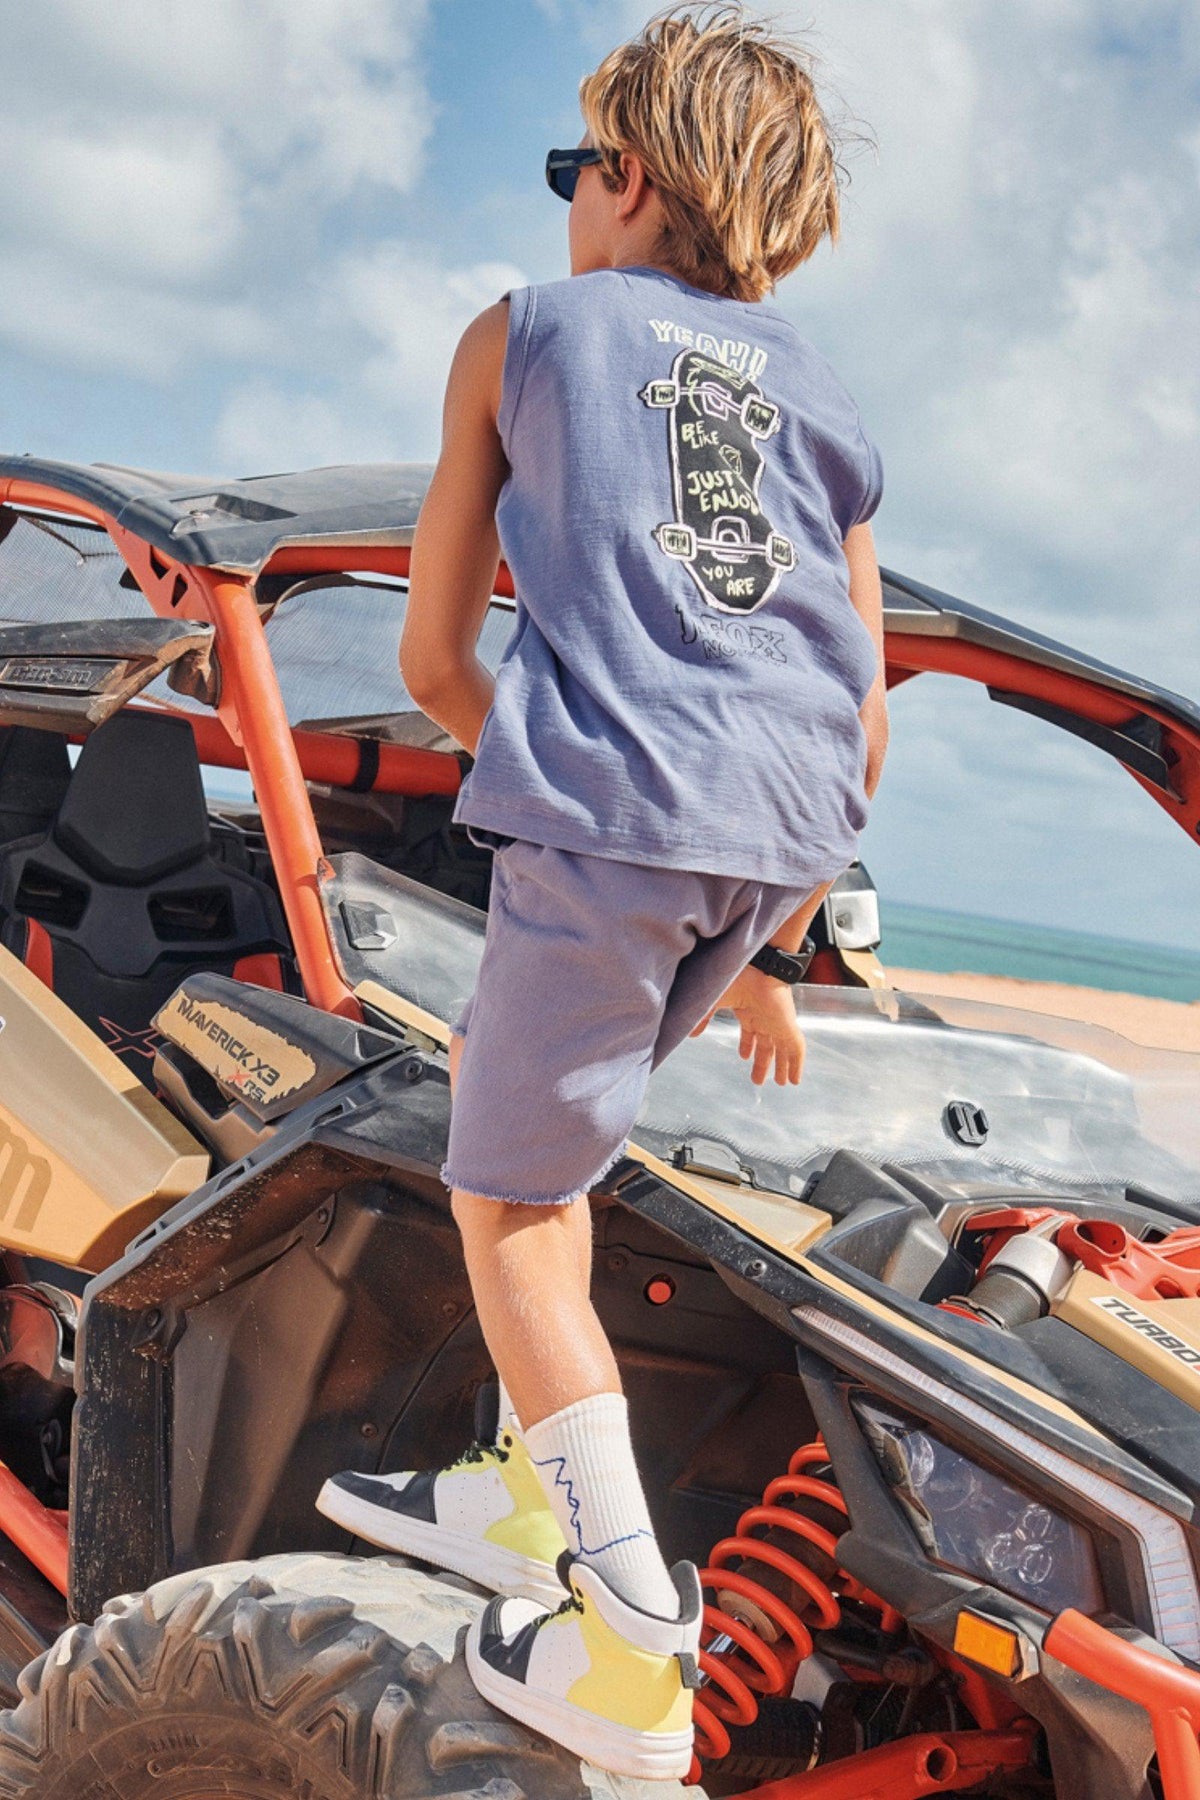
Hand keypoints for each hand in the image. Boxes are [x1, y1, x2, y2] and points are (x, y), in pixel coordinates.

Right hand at [689, 966, 805, 1086]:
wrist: (758, 968)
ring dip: (781, 1067)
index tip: (744, 1056)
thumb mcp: (712, 1000)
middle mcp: (764, 1018)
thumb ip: (703, 1018)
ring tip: (782, 1083)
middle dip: (762, 1063)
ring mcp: (778, 1022)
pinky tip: (795, 1080)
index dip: (747, 1046)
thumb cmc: (735, 977)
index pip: (749, 1032)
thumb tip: (690, 1033)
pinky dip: (796, 1066)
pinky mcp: (788, 1026)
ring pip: (782, 1050)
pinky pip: (796, 1050)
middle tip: (759, 1079)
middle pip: (765, 1046)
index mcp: (747, 1010)